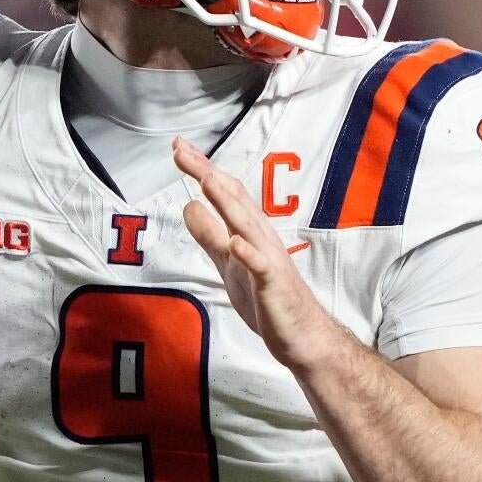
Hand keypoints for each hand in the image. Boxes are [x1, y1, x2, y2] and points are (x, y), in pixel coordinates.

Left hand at [173, 137, 340, 369]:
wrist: (302, 334)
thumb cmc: (267, 297)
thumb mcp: (228, 262)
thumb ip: (210, 235)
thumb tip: (189, 206)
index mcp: (249, 230)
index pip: (224, 192)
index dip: (201, 169)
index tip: (179, 147)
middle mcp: (261, 237)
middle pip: (233, 198)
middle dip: (207, 173)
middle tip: (181, 150)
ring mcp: (269, 259)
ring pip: (246, 225)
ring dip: (226, 202)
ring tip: (206, 180)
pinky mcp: (274, 285)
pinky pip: (261, 267)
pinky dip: (249, 253)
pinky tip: (235, 242)